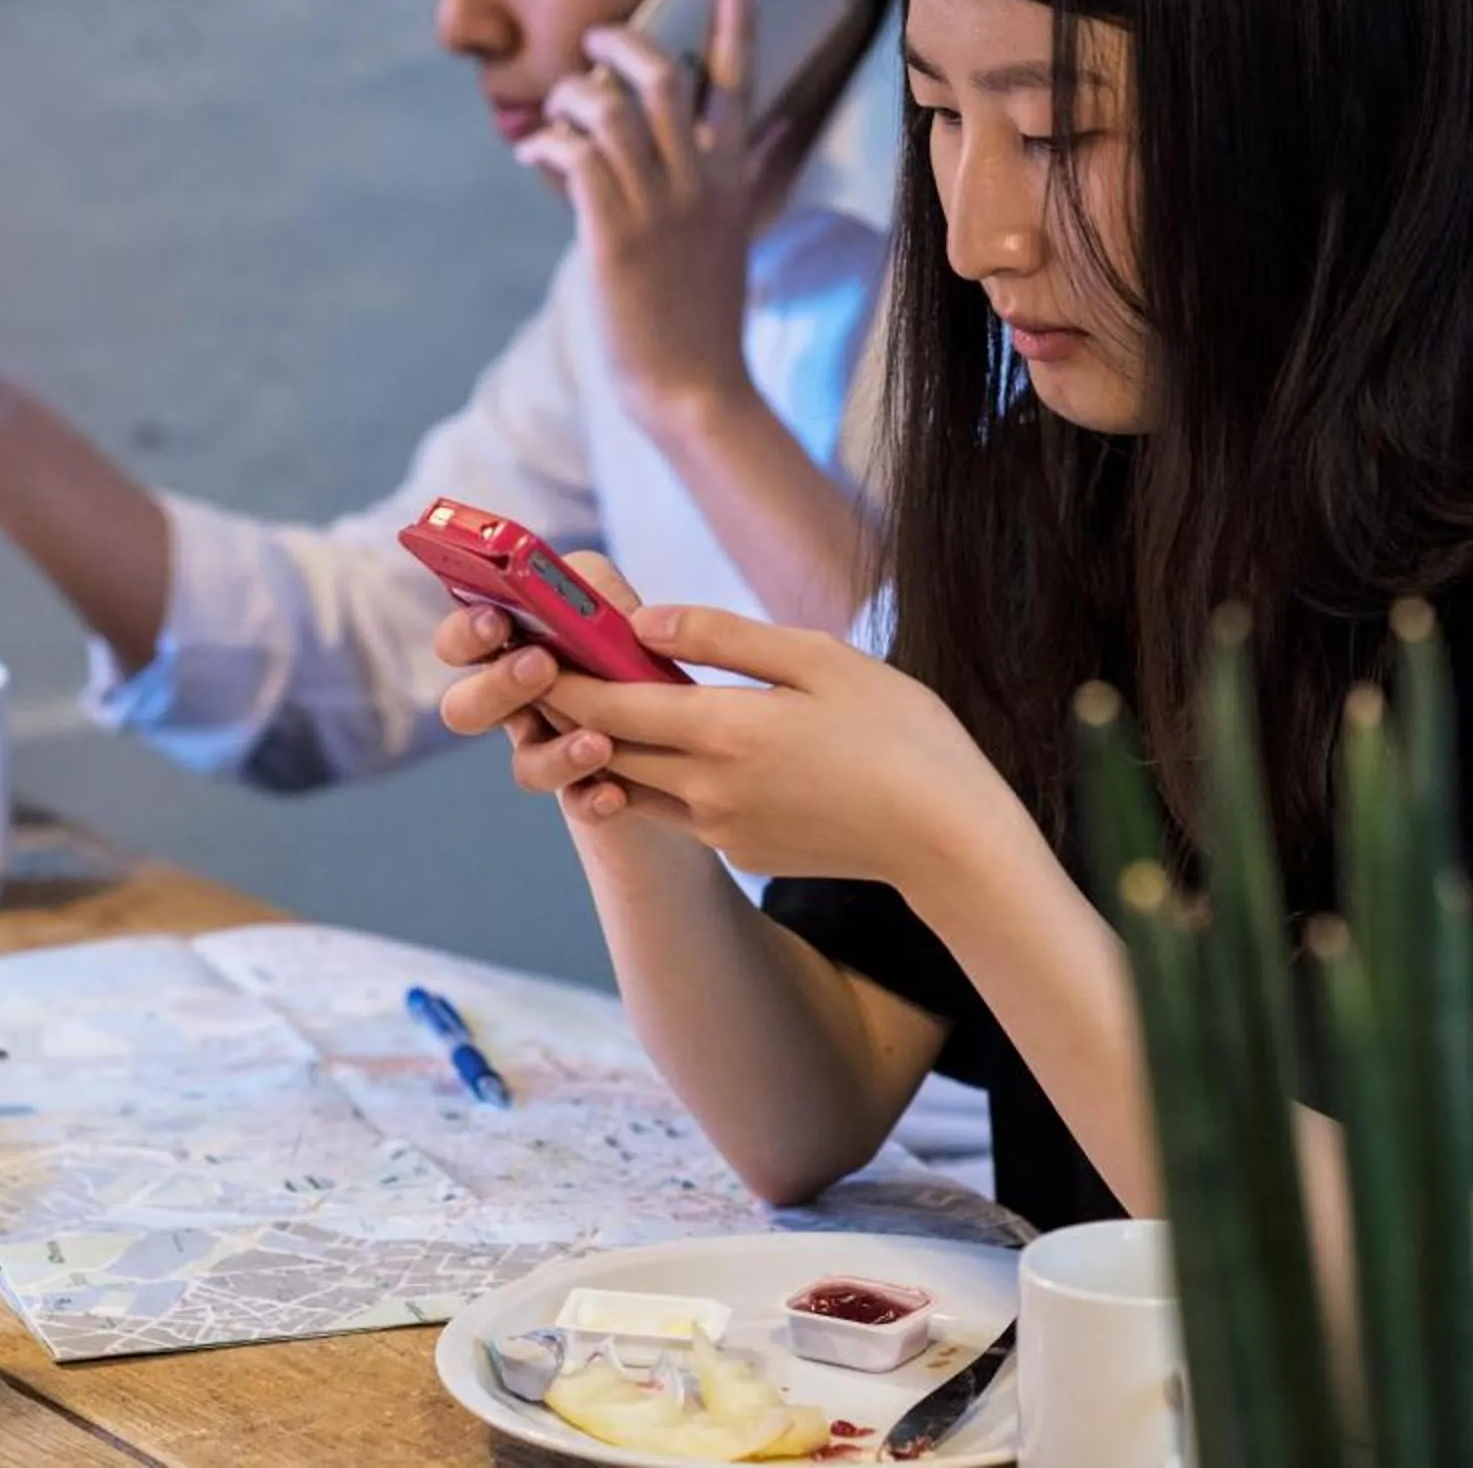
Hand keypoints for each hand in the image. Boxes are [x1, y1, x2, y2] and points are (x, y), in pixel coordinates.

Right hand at [436, 554, 682, 824]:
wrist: (684, 717)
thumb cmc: (631, 637)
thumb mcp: (611, 600)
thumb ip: (589, 588)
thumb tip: (576, 602)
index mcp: (508, 649)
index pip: (457, 643)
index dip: (465, 635)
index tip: (496, 622)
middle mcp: (516, 704)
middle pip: (465, 709)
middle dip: (496, 688)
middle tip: (540, 666)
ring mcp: (548, 750)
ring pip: (524, 766)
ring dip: (555, 754)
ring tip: (598, 743)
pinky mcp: (586, 790)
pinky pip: (575, 805)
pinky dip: (591, 800)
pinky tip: (615, 793)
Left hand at [516, 0, 787, 439]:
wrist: (693, 387)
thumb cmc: (707, 313)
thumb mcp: (743, 230)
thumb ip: (762, 171)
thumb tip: (783, 127)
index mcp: (731, 178)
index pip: (737, 85)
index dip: (733, 26)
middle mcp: (698, 182)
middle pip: (662, 77)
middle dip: (621, 43)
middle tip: (596, 41)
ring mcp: (656, 207)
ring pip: (609, 109)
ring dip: (572, 97)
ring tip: (556, 112)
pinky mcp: (613, 235)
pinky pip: (574, 157)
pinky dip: (546, 144)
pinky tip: (534, 154)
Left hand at [521, 603, 1025, 890]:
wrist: (948, 838)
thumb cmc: (899, 733)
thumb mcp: (818, 659)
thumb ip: (724, 638)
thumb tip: (643, 621)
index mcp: (722, 732)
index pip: (606, 704)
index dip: (557, 675)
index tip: (524, 642)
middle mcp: (706, 790)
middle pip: (605, 747)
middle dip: (567, 709)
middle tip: (538, 665)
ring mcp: (721, 829)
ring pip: (632, 784)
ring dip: (605, 746)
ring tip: (590, 701)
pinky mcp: (741, 852)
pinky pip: (676, 810)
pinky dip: (655, 775)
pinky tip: (668, 743)